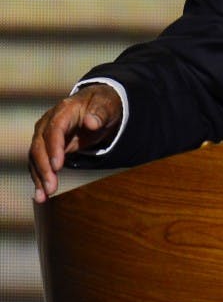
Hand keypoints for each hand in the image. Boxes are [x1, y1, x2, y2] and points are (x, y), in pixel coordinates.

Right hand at [28, 84, 122, 202]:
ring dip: (39, 177)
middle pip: (40, 146)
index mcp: (64, 110)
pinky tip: (41, 195)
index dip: (54, 147)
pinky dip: (40, 178)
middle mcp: (48, 122)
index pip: (54, 129)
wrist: (97, 106)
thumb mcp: (107, 106)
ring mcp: (45, 135)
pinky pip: (39, 164)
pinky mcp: (46, 147)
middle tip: (51, 187)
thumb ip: (100, 113)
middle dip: (44, 168)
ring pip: (36, 158)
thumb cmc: (102, 105)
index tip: (57, 166)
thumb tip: (91, 122)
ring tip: (44, 196)